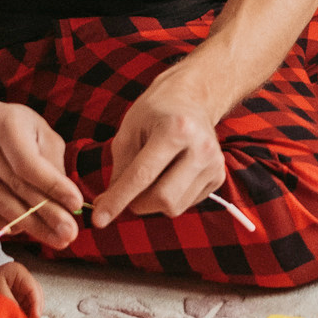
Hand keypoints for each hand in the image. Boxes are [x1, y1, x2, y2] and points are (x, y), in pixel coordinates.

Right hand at [0, 97, 82, 248]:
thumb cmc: (21, 132)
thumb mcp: (43, 136)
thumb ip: (53, 166)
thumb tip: (67, 202)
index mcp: (3, 123)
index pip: (28, 163)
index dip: (53, 187)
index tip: (76, 203)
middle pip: (15, 187)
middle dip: (47, 213)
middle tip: (70, 233)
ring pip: (0, 205)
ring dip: (31, 226)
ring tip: (56, 237)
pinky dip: (6, 226)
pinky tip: (25, 229)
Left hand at [0, 259, 39, 317]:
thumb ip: (12, 303)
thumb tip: (25, 315)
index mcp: (17, 271)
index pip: (32, 287)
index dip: (36, 303)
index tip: (35, 317)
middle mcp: (22, 278)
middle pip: (36, 294)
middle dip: (36, 310)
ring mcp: (22, 287)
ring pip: (34, 301)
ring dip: (33, 313)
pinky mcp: (20, 296)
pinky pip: (29, 306)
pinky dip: (28, 314)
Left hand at [92, 76, 225, 228]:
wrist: (193, 99)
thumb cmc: (155, 112)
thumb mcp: (129, 131)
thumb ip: (119, 170)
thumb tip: (105, 206)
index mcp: (176, 129)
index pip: (142, 175)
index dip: (118, 199)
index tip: (99, 219)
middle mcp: (201, 147)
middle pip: (163, 199)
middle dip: (137, 203)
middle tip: (127, 192)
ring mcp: (214, 163)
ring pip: (175, 207)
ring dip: (154, 202)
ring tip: (152, 177)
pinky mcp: (219, 176)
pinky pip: (186, 204)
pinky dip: (170, 198)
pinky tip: (170, 176)